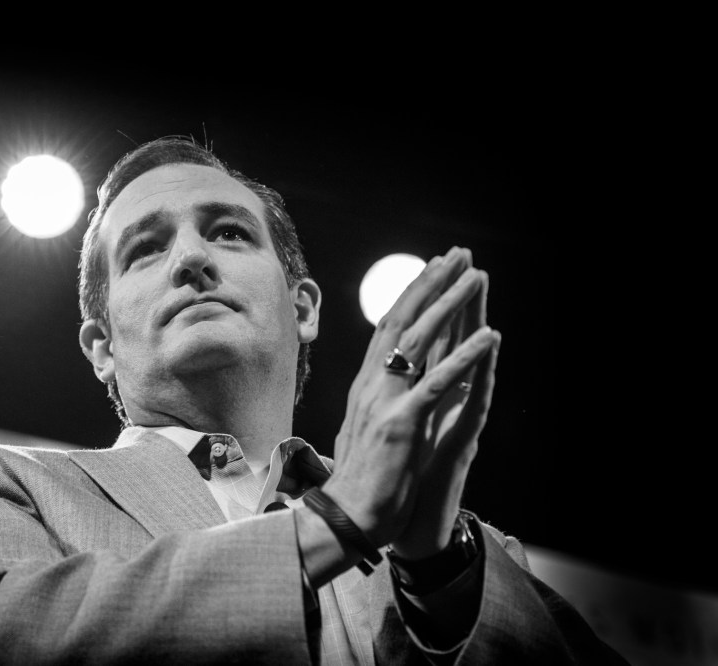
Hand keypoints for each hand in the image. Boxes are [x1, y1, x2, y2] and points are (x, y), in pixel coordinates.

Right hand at [322, 246, 500, 557]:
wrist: (345, 518)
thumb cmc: (359, 478)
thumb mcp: (365, 428)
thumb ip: (376, 399)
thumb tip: (383, 378)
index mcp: (366, 386)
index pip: (388, 329)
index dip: (411, 295)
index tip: (431, 268)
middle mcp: (372, 386)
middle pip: (402, 322)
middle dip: (431, 284)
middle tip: (456, 254)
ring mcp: (385, 403)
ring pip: (420, 342)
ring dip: (450, 305)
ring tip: (476, 277)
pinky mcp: (402, 425)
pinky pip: (437, 384)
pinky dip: (465, 359)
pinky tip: (490, 338)